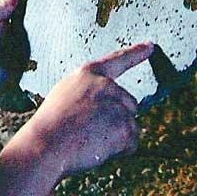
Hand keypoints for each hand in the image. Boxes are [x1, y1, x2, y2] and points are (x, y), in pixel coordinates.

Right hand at [0, 42, 153, 195]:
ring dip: (116, 137)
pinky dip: (119, 151)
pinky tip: (97, 149)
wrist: (45, 145)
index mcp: (89, 73)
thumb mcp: (65, 94)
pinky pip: (131, 143)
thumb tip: (109, 106)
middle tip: (89, 132)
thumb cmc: (50, 125)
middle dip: (117, 120)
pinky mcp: (124, 125)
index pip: (118, 60)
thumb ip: (89, 92)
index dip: (136, 53)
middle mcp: (106, 84)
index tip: (151, 46)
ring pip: (130, 125)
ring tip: (89, 140)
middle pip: (129, 104)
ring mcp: (117, 104)